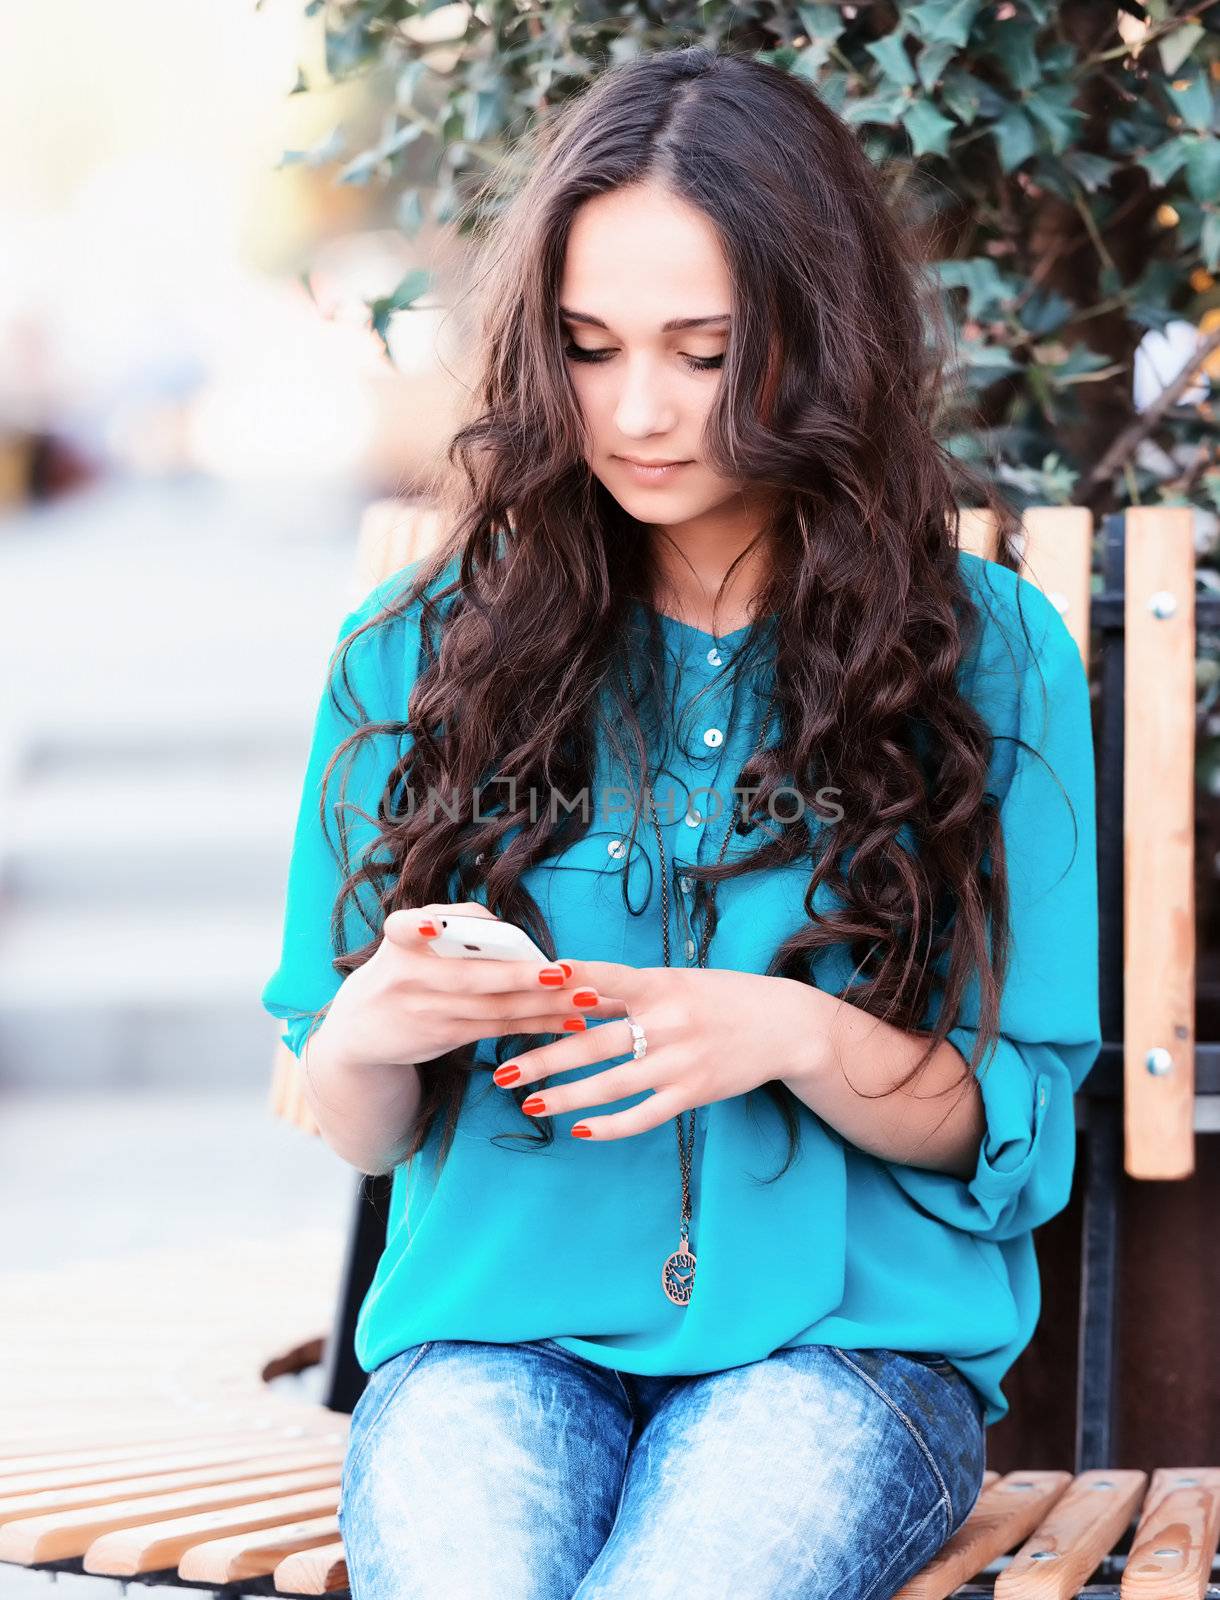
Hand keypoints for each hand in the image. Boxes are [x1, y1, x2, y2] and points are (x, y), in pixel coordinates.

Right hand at [318, 906, 603, 1072]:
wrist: (359, 1030)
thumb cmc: (401, 968)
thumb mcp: (408, 938)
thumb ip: (453, 922)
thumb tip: (506, 927)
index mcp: (399, 940)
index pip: (401, 927)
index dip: (418, 925)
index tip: (435, 926)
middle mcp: (409, 977)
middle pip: (470, 977)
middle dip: (520, 976)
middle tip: (562, 972)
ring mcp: (427, 1012)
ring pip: (494, 1008)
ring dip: (545, 1004)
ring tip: (586, 997)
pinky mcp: (444, 1036)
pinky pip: (499, 1029)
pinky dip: (538, 1024)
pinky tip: (571, 1020)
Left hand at [489, 960, 822, 1139]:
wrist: (784, 1025)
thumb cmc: (720, 996)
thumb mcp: (677, 980)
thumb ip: (626, 990)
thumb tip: (568, 987)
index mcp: (661, 985)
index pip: (608, 978)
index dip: (571, 978)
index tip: (533, 981)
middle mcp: (669, 1021)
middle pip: (594, 1043)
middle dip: (544, 1059)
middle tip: (502, 1072)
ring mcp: (681, 1061)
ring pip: (612, 1085)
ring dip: (566, 1097)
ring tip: (530, 1105)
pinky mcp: (694, 1093)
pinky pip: (644, 1115)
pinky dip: (609, 1126)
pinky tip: (579, 1130)